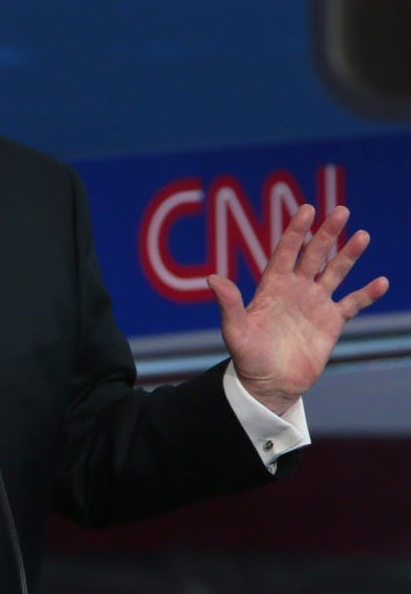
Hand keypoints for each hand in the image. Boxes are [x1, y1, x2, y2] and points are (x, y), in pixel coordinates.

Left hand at [207, 205, 388, 414]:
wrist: (269, 383)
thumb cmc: (247, 356)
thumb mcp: (235, 330)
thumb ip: (229, 304)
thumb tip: (212, 279)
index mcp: (272, 286)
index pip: (286, 252)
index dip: (295, 231)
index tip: (307, 210)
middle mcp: (295, 289)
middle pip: (314, 255)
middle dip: (327, 234)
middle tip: (341, 210)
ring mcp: (315, 304)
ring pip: (335, 273)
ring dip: (348, 256)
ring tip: (362, 236)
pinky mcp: (331, 323)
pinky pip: (352, 304)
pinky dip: (366, 294)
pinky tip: (381, 282)